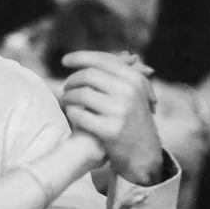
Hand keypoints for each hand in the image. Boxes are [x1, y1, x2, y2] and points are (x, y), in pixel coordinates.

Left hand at [58, 51, 164, 185]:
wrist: (144, 154)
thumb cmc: (134, 119)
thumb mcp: (135, 93)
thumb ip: (125, 74)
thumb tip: (123, 53)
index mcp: (134, 79)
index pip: (101, 61)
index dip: (80, 58)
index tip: (65, 60)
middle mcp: (129, 92)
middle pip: (88, 75)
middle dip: (71, 80)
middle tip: (65, 87)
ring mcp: (120, 111)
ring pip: (81, 94)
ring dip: (67, 96)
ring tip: (66, 101)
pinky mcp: (110, 130)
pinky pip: (79, 114)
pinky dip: (71, 112)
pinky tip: (71, 113)